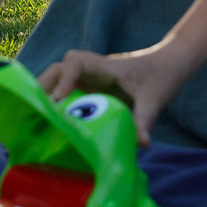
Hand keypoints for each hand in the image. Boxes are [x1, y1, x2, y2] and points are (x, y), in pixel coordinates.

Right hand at [35, 45, 190, 143]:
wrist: (170, 64)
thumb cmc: (162, 76)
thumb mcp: (155, 99)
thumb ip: (144, 120)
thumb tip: (141, 144)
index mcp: (105, 66)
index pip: (76, 62)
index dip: (64, 78)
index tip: (59, 98)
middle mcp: (93, 70)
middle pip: (58, 69)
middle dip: (44, 86)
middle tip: (36, 111)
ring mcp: (90, 78)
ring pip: (59, 79)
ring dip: (46, 94)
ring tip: (37, 118)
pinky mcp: (92, 88)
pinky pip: (68, 91)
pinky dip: (57, 103)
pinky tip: (53, 123)